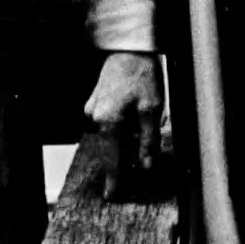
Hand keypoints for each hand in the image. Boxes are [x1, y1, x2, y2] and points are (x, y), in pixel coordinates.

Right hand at [83, 52, 164, 180]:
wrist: (129, 49)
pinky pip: (105, 124)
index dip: (114, 178)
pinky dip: (116, 131)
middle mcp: (95, 117)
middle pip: (107, 149)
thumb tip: (145, 164)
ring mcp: (93, 109)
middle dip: (117, 163)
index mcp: (108, 121)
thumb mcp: (151, 110)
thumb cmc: (141, 74)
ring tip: (134, 144)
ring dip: (119, 145)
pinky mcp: (96, 102)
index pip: (111, 158)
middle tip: (122, 180)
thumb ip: (147, 140)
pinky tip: (130, 127)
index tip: (112, 195)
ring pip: (107, 137)